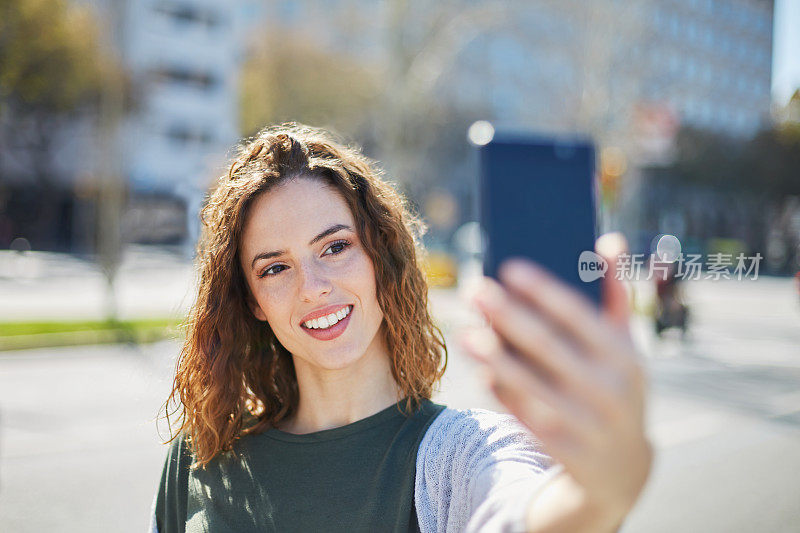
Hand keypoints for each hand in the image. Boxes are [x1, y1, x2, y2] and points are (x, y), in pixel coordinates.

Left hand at [459, 233, 652, 523]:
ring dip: (496, 358)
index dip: (543, 290)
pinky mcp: (568, 454)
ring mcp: (590, 426)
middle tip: (474, 290)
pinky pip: (528, 419)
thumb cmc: (615, 389)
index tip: (507, 267)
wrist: (623, 471)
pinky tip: (482, 373)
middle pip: (549, 347)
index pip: (580, 316)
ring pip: (533, 386)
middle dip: (508, 316)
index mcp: (626, 357)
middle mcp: (611, 391)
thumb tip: (608, 240)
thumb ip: (615, 296)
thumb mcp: (625, 349)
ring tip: (467, 333)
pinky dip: (505, 395)